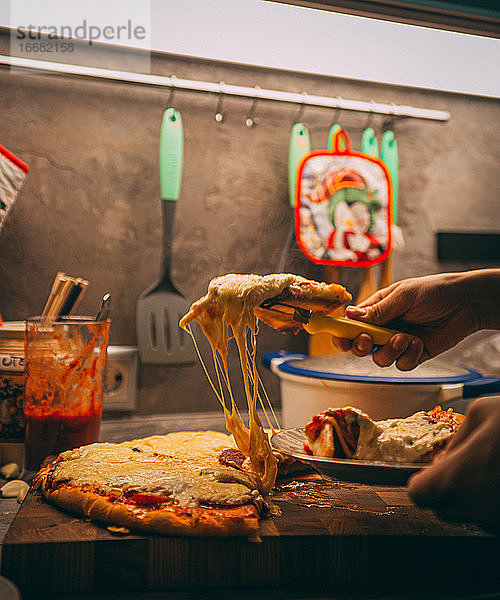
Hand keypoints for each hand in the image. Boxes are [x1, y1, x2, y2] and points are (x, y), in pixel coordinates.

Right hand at [334, 270, 495, 370]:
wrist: (466, 303)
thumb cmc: (434, 291)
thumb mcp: (403, 296)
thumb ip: (378, 310)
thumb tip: (350, 314)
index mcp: (376, 310)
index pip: (351, 324)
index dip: (343, 333)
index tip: (342, 338)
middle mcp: (384, 328)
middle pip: (360, 346)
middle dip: (360, 346)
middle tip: (368, 339)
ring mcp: (398, 343)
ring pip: (380, 359)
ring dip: (390, 351)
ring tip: (405, 337)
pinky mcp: (414, 355)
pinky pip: (402, 365)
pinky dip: (409, 356)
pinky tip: (419, 343)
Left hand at [407, 396, 499, 533]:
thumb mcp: (480, 412)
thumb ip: (456, 437)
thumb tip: (446, 455)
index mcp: (456, 476)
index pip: (419, 494)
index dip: (422, 481)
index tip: (429, 471)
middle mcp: (474, 505)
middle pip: (442, 509)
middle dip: (444, 490)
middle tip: (461, 468)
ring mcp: (496, 519)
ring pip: (470, 517)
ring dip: (470, 499)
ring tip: (489, 471)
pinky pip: (493, 519)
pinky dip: (493, 504)